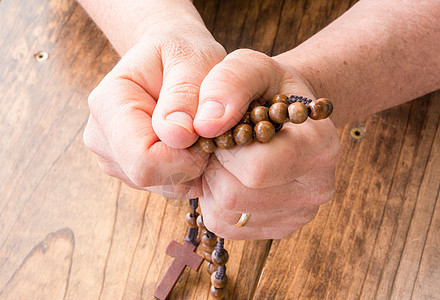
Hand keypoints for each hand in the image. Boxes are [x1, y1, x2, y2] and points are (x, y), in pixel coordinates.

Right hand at [83, 27, 225, 198]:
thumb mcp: (194, 59)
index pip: (143, 159)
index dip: (185, 156)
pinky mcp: (128, 170)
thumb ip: (188, 93)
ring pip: (158, 185)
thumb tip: (179, 136)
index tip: (206, 133)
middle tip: (205, 132)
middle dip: (187, 162)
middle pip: (148, 176)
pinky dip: (184, 171)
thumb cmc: (183, 55)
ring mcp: (112, 157)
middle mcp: (101, 136)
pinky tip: (186, 143)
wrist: (170, 60)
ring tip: (193, 131)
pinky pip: (164, 186)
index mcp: (108, 103)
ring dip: (187, 166)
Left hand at [194, 49, 340, 239]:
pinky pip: (226, 225)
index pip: (256, 169)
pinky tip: (229, 175)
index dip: (225, 147)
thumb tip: (204, 125)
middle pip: (235, 197)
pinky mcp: (278, 228)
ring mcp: (299, 214)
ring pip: (226, 214)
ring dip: (212, 183)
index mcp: (320, 148)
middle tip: (222, 143)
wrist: (285, 112)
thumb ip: (229, 83)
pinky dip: (215, 200)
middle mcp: (317, 188)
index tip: (226, 127)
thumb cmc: (268, 88)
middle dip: (214, 166)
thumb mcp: (251, 66)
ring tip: (227, 157)